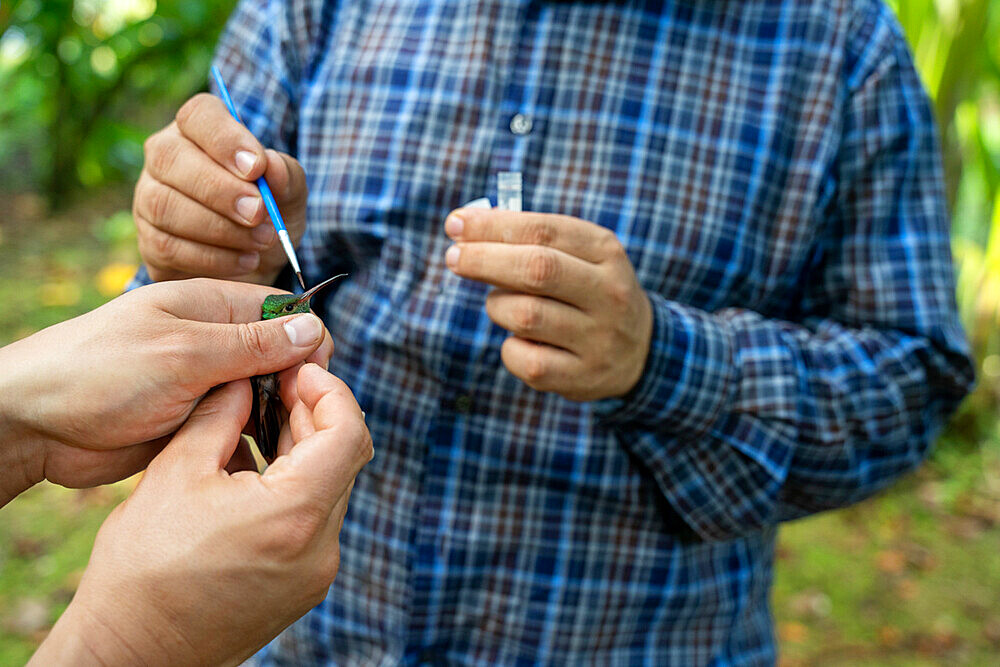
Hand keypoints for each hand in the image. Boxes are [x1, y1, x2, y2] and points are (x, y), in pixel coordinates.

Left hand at [0, 278, 332, 501]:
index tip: (316, 377)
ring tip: (279, 445)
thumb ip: (252, 344)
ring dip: (274, 418)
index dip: (308, 340)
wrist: (31, 426)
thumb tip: (314, 328)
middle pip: (280, 357)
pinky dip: (251, 443)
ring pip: (263, 397)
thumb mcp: (184, 353)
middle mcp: (213, 341)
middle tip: (295, 420)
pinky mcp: (193, 420)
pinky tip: (257, 462)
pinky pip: (238, 428)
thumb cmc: (99, 374)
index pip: (284, 311)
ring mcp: (203, 382)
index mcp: (212, 306)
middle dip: (295, 385)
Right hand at [31, 365, 372, 665]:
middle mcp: (320, 547)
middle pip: (344, 458)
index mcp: (296, 514)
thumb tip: (245, 377)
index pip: (349, 432)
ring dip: (305, 447)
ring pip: (330, 487)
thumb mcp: (175, 472)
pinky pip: (315, 519)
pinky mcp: (303, 585)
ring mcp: (316, 571)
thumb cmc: (143, 568)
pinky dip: (296, 482)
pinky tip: (257, 461)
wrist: (132, 653)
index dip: (329, 391)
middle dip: (315, 413)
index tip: (296, 370)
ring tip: (263, 416)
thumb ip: (220, 414)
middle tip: (278, 383)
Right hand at [133, 93, 306, 284]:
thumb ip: (286, 175)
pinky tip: (246, 261)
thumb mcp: (290, 193)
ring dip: (220, 228)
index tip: (257, 168)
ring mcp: (148, 198)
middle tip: (258, 212)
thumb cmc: (270, 213)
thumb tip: (271, 166)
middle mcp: (164, 157)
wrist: (258, 262)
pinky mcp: (149, 240)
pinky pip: (167, 246)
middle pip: (171, 157)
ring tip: (262, 241)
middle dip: (220, 189)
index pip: (199, 115)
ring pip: (165, 205)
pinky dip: (213, 258)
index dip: (225, 139)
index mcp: (199, 131)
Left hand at [444, 209, 652, 401]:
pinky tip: (519, 341)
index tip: (456, 223)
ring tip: (500, 303)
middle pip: (536, 269)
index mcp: (606, 252)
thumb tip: (465, 226)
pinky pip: (526, 360)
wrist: (641, 352)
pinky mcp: (583, 377)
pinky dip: (509, 348)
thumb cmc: (587, 291)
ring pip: (525, 315)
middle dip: (484, 259)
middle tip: (454, 258)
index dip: (493, 226)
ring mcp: (598, 338)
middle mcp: (608, 293)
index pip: (543, 231)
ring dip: (497, 305)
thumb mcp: (578, 254)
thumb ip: (529, 239)